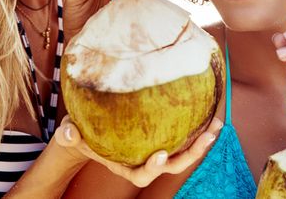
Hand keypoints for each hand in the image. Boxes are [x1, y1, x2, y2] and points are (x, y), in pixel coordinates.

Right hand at [54, 115, 223, 187]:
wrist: (88, 130)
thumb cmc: (79, 133)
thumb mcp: (70, 134)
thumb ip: (69, 134)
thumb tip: (68, 131)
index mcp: (123, 164)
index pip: (140, 175)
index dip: (152, 168)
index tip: (160, 154)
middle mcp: (142, 160)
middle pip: (170, 165)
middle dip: (190, 155)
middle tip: (206, 138)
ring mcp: (153, 149)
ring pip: (182, 152)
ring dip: (201, 141)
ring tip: (216, 125)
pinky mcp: (161, 136)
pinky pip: (181, 135)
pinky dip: (195, 126)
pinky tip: (208, 110)